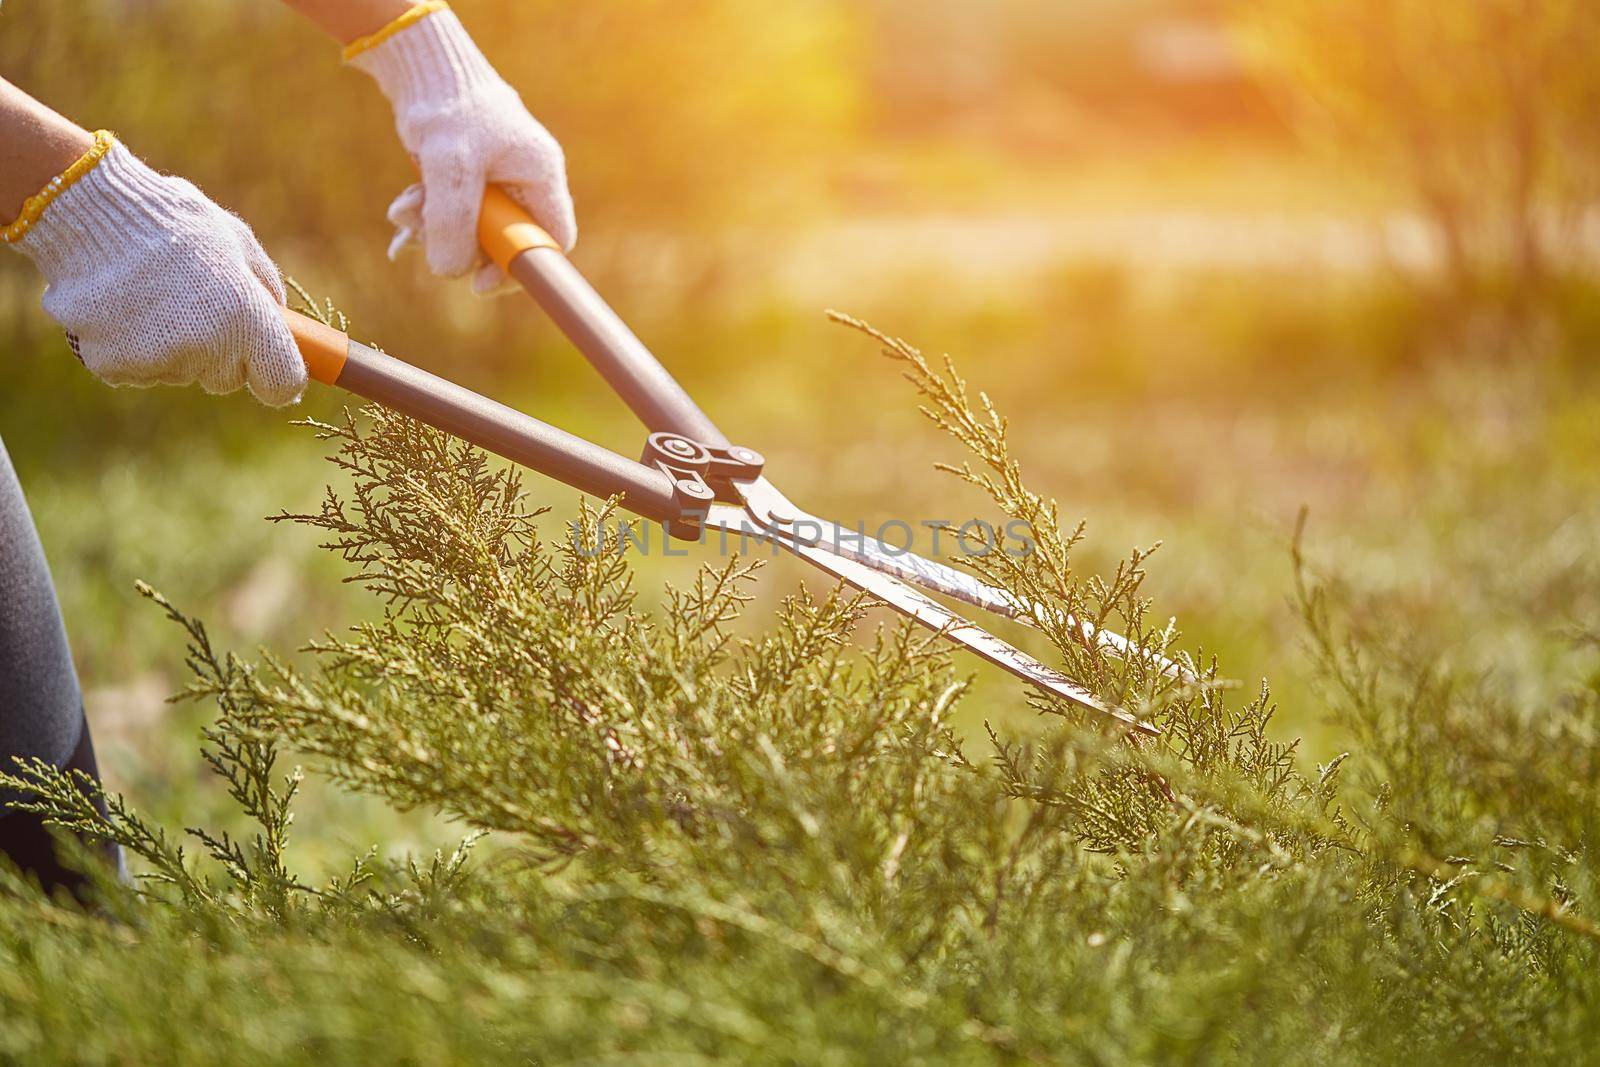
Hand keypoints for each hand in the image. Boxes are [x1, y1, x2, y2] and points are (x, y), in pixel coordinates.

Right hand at [10, 138, 304, 405]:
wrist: (87, 209)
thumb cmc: (170, 219)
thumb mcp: (235, 239)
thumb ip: (264, 286)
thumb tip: (279, 318)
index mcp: (244, 317)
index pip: (281, 384)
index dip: (278, 377)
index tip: (269, 365)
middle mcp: (204, 346)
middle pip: (227, 379)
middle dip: (220, 352)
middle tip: (195, 305)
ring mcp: (155, 359)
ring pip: (180, 372)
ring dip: (172, 346)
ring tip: (150, 293)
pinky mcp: (112, 365)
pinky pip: (137, 369)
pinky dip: (131, 346)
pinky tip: (121, 306)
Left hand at [349, 4, 576, 293]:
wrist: (422, 68)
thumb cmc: (448, 107)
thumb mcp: (450, 165)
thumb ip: (454, 220)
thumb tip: (450, 273)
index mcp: (541, 174)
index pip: (550, 240)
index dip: (521, 267)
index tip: (482, 283)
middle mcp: (524, 182)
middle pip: (504, 241)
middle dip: (462, 246)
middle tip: (427, 242)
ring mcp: (496, 183)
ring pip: (471, 231)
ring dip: (434, 230)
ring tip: (404, 211)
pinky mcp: (468, 181)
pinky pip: (452, 216)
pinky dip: (426, 216)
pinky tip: (405, 206)